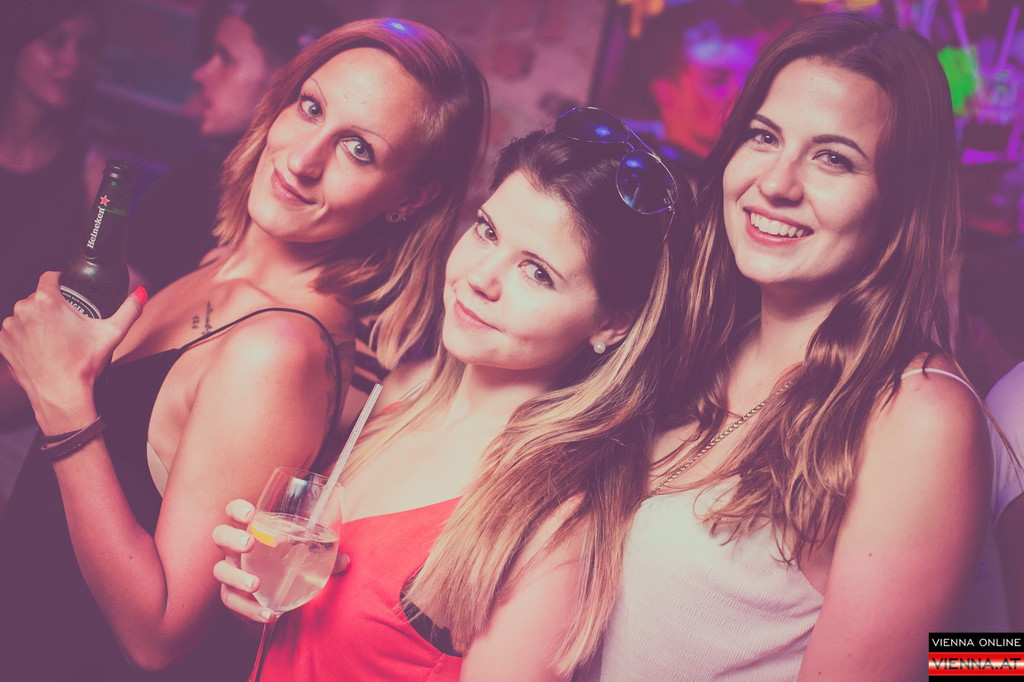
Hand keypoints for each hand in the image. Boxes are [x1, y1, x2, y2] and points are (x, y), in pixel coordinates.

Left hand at [0, 272, 144, 431]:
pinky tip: (40, 348)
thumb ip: (129, 310)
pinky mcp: (3, 343)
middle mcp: (23, 310)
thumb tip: (140, 294)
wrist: (60, 395)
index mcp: (47, 301)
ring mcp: (10, 327)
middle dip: (51, 306)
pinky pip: (15, 331)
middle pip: (38, 297)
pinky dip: (25, 336)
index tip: (68, 292)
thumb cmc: (83, 365)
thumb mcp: (112, 334)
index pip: (50, 276)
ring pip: (25, 314)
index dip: (61, 281)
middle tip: (67, 323)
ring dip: (36, 320)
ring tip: (54, 337)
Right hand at [212, 498, 349, 622]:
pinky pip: (233, 603)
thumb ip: (323, 554)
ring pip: (220, 571)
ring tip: (255, 584)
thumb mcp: (306, 554)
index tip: (250, 513)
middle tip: (249, 544)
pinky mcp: (233, 597)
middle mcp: (235, 549)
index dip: (238, 509)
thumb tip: (346, 560)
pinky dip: (250, 610)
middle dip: (232, 538)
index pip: (234, 511)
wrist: (275, 595)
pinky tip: (269, 614)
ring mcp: (230, 572)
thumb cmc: (286, 562)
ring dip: (237, 577)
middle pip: (220, 536)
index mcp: (251, 529)